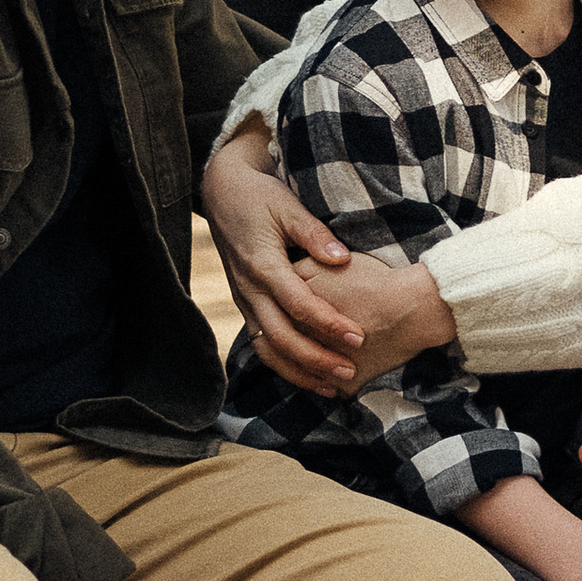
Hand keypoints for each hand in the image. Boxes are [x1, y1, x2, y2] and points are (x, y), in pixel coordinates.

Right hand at [201, 132, 362, 390]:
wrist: (222, 193)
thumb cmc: (259, 197)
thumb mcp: (287, 205)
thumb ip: (314, 234)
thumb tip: (343, 259)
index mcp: (262, 264)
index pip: (299, 304)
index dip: (329, 324)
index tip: (360, 337)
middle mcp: (249, 289)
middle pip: (282, 336)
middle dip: (316, 359)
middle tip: (350, 371)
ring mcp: (244, 301)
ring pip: (268, 349)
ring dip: (299, 371)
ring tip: (333, 386)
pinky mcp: (245, 306)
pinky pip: (262, 344)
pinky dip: (285, 364)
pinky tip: (310, 376)